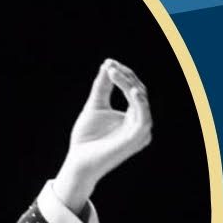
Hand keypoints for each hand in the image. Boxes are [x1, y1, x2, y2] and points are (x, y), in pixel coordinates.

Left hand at [52, 59, 153, 214]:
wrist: (78, 161)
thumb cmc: (86, 137)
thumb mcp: (95, 106)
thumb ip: (102, 87)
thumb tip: (107, 64)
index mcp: (133, 116)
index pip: (134, 89)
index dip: (123, 74)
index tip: (108, 62)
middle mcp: (139, 123)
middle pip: (139, 92)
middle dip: (125, 76)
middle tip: (110, 66)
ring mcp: (139, 132)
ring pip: (141, 102)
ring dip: (129, 85)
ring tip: (115, 73)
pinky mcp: (136, 140)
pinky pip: (143, 118)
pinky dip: (139, 103)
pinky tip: (131, 90)